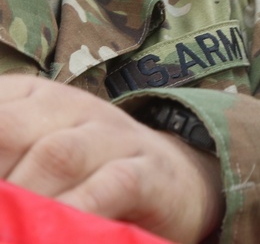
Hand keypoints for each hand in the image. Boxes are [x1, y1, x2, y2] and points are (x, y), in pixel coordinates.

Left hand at [0, 76, 222, 243]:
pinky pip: (110, 186)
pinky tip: (55, 234)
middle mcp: (71, 108)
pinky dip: (76, 212)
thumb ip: (3, 162)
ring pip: (58, 154)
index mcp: (31, 99)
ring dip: (21, 199)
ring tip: (11, 230)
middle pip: (9, 129)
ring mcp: (113, 136)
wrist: (173, 178)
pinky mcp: (148, 171)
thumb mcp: (28, 158)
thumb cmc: (81, 176)